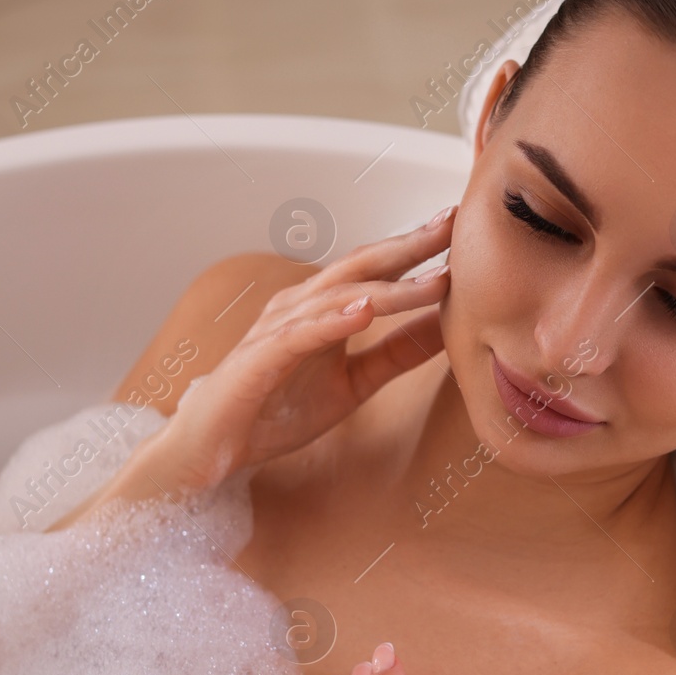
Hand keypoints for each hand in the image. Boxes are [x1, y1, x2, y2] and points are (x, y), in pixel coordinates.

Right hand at [159, 205, 456, 494]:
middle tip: (453, 227)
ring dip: (391, 287)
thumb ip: (397, 354)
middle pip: (362, 265)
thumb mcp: (355, 382)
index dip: (418, 248)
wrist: (214, 447)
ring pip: (341, 296)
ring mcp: (279, 327)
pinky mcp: (261, 357)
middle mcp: (301, 305)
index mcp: (324, 307)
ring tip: (434, 281)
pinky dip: (334, 320)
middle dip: (410, 245)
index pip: (377, 268)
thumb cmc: (277, 410)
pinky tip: (366, 311)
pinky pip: (301, 333)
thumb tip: (448, 330)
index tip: (461, 231)